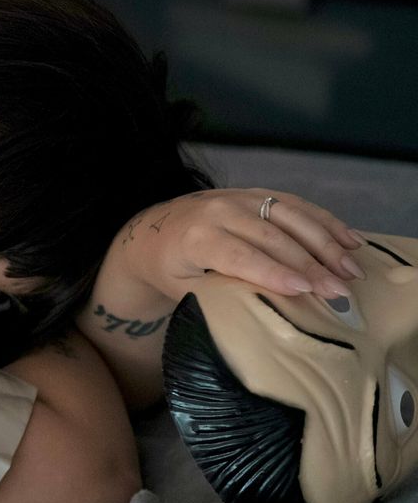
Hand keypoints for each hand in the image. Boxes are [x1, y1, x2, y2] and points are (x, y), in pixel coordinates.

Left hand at [119, 189, 366, 302]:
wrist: (151, 233)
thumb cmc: (168, 269)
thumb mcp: (184, 289)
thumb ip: (219, 294)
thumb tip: (266, 308)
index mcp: (196, 237)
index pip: (240, 256)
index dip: (274, 273)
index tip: (307, 290)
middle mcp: (219, 211)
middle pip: (273, 238)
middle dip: (310, 265)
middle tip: (340, 290)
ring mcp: (239, 197)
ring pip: (291, 217)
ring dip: (327, 243)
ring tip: (351, 269)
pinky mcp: (254, 193)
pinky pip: (296, 205)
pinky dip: (325, 222)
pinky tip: (350, 241)